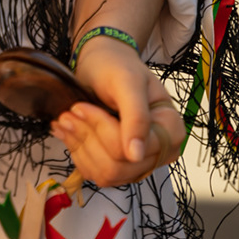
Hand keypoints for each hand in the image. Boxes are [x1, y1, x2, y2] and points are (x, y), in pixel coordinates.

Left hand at [50, 37, 183, 188]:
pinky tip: (70, 130)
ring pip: (103, 174)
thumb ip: (136, 117)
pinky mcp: (119, 167)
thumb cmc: (118, 67)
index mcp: (171, 131)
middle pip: (117, 167)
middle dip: (88, 137)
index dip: (102, 130)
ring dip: (79, 144)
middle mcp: (159, 152)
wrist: (103, 64)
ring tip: (67, 118)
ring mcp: (139, 163)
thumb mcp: (127, 83)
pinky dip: (76, 151)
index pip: (132, 152)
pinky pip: (94, 173)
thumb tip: (136, 155)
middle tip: (69, 112)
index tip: (81, 106)